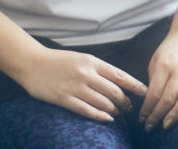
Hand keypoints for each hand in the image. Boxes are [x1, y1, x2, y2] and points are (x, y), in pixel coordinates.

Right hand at [17, 47, 146, 122]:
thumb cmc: (59, 61)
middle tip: (130, 109)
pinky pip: (87, 110)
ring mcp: (75, 87)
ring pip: (103, 103)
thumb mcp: (82, 58)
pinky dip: (100, 116)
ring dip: (114, 111)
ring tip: (119, 115)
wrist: (32, 63)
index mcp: (92, 61)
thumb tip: (117, 80)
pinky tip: (108, 119)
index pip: (120, 75)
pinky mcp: (64, 99)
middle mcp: (86, 74)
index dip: (134, 86)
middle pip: (114, 92)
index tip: (145, 92)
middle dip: (126, 102)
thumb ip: (98, 68)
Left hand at [139, 29, 177, 131]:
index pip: (154, 92)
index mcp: (164, 65)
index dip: (147, 108)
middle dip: (157, 115)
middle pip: (168, 98)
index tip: (142, 118)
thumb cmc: (171, 47)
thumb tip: (150, 98)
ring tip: (167, 124)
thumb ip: (153, 77)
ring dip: (176, 113)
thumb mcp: (156, 58)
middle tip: (150, 126)